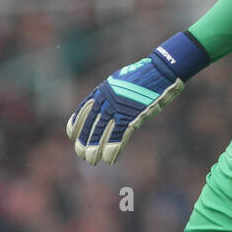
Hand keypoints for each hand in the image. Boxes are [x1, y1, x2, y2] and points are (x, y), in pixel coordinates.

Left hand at [66, 32, 208, 165]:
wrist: (160, 70)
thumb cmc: (145, 74)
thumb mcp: (121, 81)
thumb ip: (113, 93)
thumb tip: (108, 102)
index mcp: (103, 90)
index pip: (85, 109)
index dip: (77, 123)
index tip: (71, 135)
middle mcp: (107, 100)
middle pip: (92, 124)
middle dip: (86, 140)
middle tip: (81, 154)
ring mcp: (119, 108)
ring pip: (103, 132)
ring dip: (96, 148)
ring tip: (92, 160)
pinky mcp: (132, 115)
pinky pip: (119, 135)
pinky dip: (114, 148)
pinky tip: (110, 159)